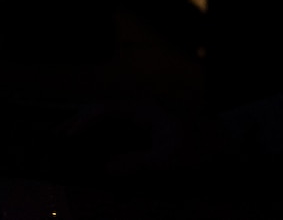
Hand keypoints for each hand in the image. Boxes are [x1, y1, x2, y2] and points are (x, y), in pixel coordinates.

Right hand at [59, 98, 221, 178]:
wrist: (228, 157)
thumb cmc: (200, 155)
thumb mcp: (168, 162)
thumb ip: (135, 165)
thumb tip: (104, 170)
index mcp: (145, 111)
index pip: (104, 111)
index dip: (82, 124)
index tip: (66, 139)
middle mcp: (141, 113)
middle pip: (102, 115)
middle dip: (78, 126)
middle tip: (54, 140)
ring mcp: (144, 125)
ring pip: (108, 127)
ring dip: (88, 137)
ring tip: (66, 147)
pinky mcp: (148, 139)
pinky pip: (119, 141)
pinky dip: (104, 149)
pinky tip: (95, 164)